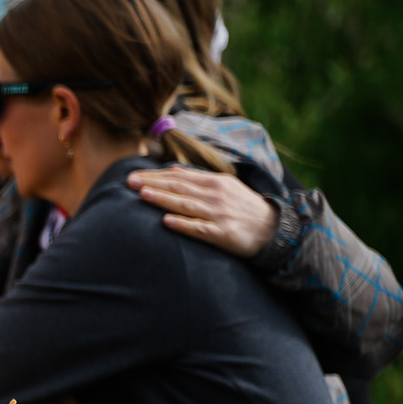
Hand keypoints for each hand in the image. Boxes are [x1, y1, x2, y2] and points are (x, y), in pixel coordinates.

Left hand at [128, 166, 276, 256]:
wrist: (273, 230)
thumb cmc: (243, 208)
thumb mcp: (225, 186)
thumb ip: (198, 179)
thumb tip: (173, 170)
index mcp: (215, 182)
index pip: (179, 177)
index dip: (155, 176)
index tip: (133, 175)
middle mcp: (216, 196)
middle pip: (179, 188)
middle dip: (152, 184)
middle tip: (129, 182)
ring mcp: (219, 214)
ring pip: (186, 205)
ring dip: (163, 199)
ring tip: (143, 195)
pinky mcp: (222, 234)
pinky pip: (199, 228)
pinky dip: (183, 224)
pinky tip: (166, 221)